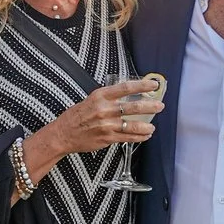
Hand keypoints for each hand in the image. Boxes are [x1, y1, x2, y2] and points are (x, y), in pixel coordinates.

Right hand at [39, 79, 160, 157]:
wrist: (63, 134)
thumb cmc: (77, 116)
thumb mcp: (91, 100)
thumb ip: (109, 98)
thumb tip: (129, 95)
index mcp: (100, 96)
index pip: (126, 88)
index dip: (142, 86)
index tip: (154, 85)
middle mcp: (104, 110)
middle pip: (133, 107)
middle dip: (150, 106)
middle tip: (160, 106)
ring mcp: (106, 125)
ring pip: (133, 125)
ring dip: (146, 126)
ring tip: (152, 127)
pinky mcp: (107, 138)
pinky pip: (127, 137)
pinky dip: (139, 137)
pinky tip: (144, 136)